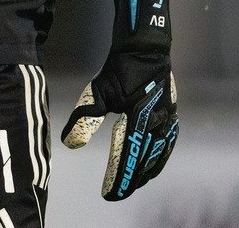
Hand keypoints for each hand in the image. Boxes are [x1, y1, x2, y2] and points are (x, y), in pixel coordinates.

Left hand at [61, 0, 178, 200]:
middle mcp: (156, 124)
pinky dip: (159, 159)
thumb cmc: (119, 69)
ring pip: (157, 156)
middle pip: (142, 162)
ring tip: (133, 182)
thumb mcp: (98, 92)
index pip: (125, 157)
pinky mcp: (171, 115)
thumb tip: (69, 144)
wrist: (145, 47)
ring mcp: (166, 120)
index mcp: (138, 119)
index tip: (107, 193)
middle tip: (117, 192)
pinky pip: (167, 145)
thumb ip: (85, 119)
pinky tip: (152, 164)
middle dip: (130, 179)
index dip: (117, 178)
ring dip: (145, 172)